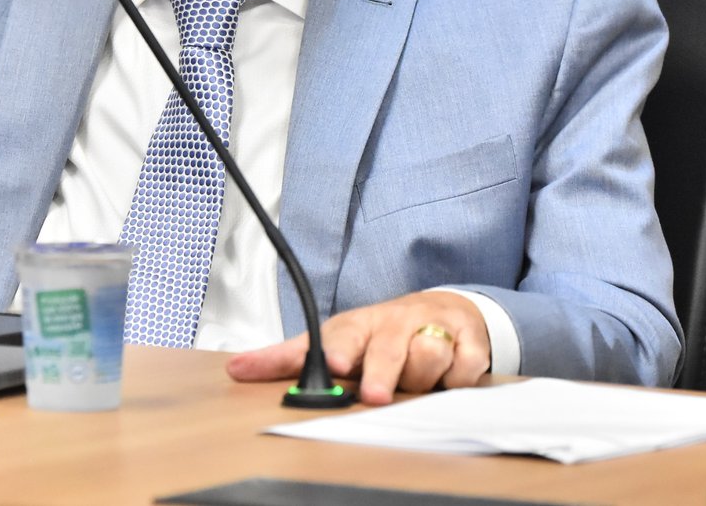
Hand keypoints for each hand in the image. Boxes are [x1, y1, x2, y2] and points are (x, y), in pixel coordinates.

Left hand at [224, 290, 491, 404]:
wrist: (441, 310)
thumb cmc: (378, 334)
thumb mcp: (333, 341)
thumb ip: (286, 359)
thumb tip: (236, 368)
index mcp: (358, 326)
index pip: (344, 336)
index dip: (339, 350)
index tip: (334, 365)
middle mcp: (395, 322)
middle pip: (389, 348)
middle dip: (382, 372)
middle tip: (374, 394)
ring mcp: (434, 328)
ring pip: (429, 356)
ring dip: (422, 379)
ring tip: (414, 382)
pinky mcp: (469, 339)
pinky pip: (466, 367)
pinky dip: (458, 379)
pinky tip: (449, 377)